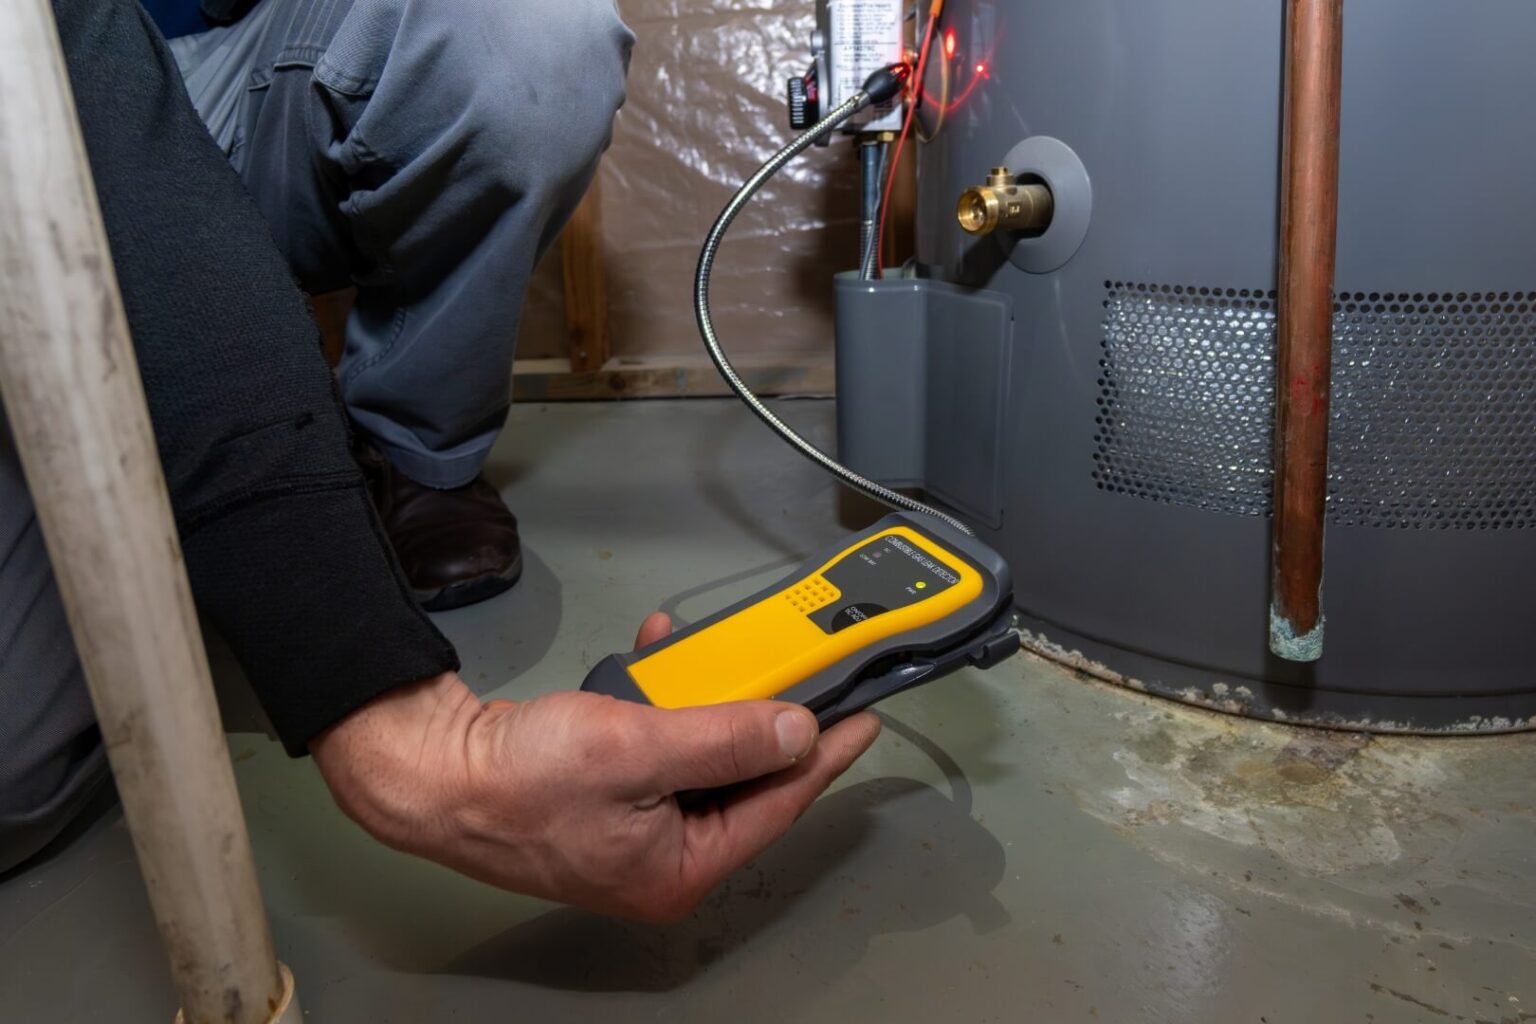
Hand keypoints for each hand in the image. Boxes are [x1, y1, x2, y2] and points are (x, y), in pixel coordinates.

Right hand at [310, 613, 881, 920]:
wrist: (428, 770)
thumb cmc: (516, 779)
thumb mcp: (637, 749)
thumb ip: (726, 739)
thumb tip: (797, 732)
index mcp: (679, 871)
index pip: (777, 805)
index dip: (823, 755)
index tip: (861, 715)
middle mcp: (662, 859)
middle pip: (742, 781)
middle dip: (760, 718)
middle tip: (796, 672)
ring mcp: (634, 829)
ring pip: (701, 755)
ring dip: (706, 700)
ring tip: (710, 657)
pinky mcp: (608, 796)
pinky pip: (660, 745)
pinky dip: (664, 700)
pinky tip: (660, 658)